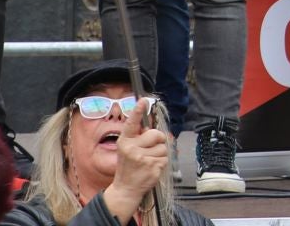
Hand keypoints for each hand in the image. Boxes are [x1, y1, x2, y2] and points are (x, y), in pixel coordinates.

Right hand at [102, 99, 169, 217]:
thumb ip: (137, 137)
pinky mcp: (152, 167)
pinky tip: (152, 168)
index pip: (132, 123)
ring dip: (160, 153)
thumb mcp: (127, 149)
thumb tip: (152, 127)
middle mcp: (132, 148)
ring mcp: (142, 158)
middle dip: (158, 139)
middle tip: (151, 147)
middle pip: (156, 134)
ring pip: (163, 147)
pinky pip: (165, 158)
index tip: (143, 100)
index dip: (138, 111)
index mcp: (125, 141)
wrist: (126, 188)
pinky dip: (161, 163)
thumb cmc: (128, 166)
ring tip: (149, 161)